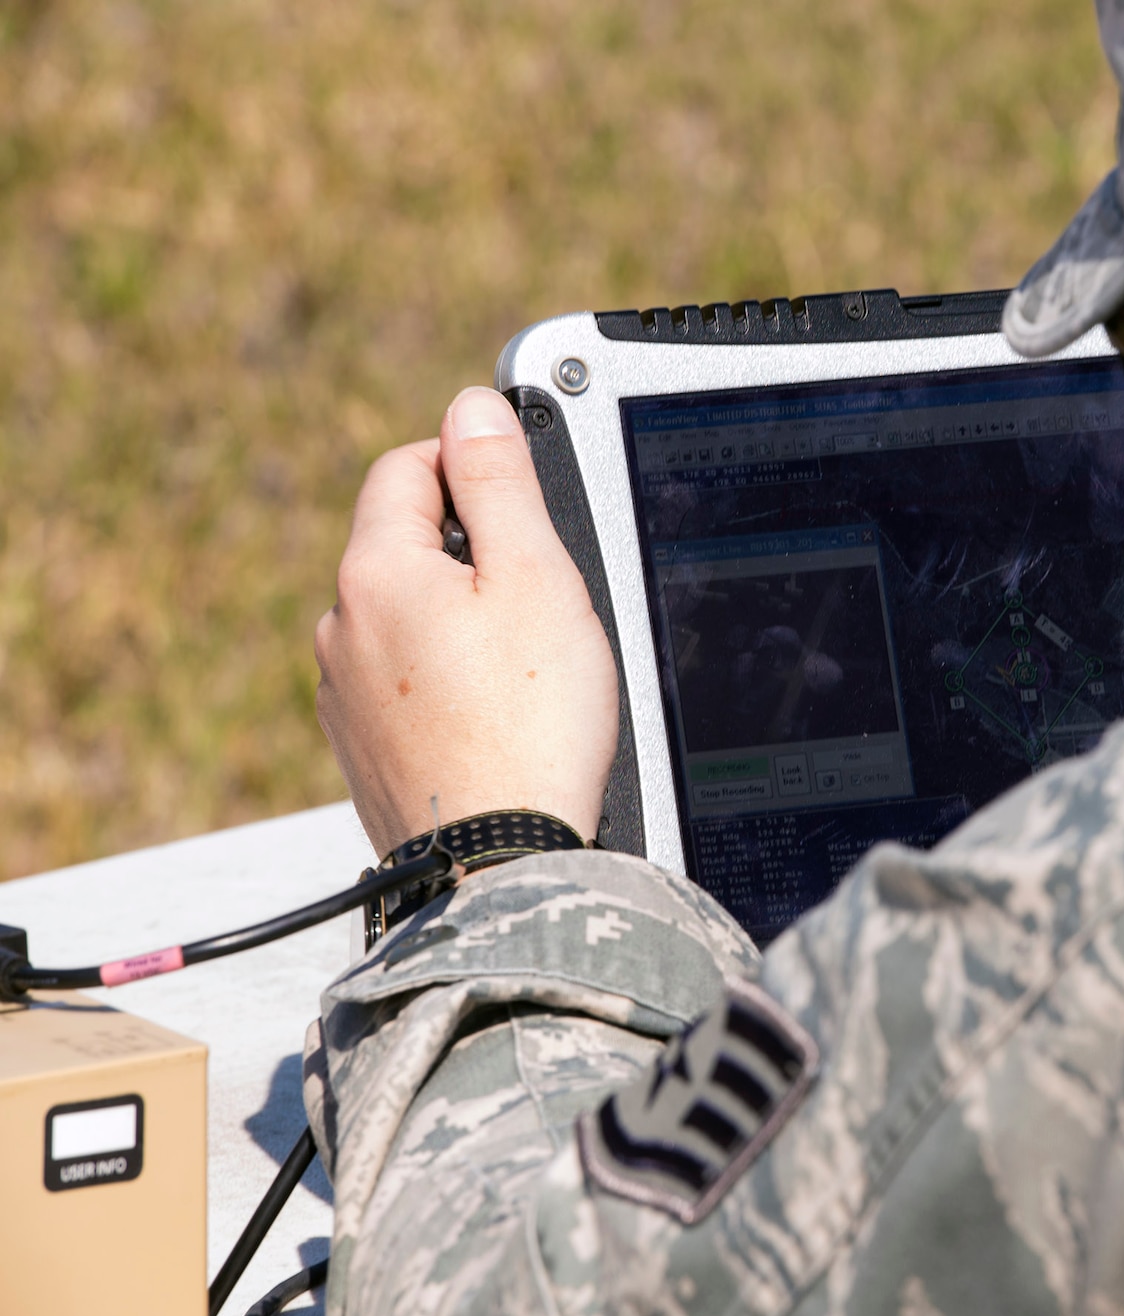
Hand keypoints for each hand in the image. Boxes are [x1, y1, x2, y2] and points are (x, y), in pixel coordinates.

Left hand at [315, 386, 618, 856]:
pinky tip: (501, 714)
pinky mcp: (365, 751)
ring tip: (529, 663)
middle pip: (403, 543)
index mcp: (375, 571)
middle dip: (470, 547)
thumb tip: (473, 406)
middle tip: (545, 586)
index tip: (521, 488)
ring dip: (459, 618)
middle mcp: (342, 627)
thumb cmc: (530, 724)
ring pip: (405, 618)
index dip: (469, 459)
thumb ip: (499, 482)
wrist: (500, 864)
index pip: (408, 465)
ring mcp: (345, 696)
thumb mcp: (533, 576)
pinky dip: (449, 681)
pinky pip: (406, 684)